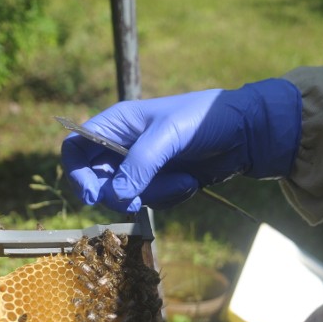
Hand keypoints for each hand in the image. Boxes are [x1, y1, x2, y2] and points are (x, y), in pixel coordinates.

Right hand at [61, 79, 300, 212]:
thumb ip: (140, 163)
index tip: (91, 194)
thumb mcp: (169, 135)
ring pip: (126, 196)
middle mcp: (123, 146)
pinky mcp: (160, 182)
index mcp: (117, 124)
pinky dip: (170, 197)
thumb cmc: (206, 119)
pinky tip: (190, 182)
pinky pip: (151, 201)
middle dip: (118, 193)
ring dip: (154, 194)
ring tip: (184, 179)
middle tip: (139, 197)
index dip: (75, 173)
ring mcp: (142, 166)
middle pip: (97, 181)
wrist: (246, 133)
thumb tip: (117, 195)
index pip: (75, 148)